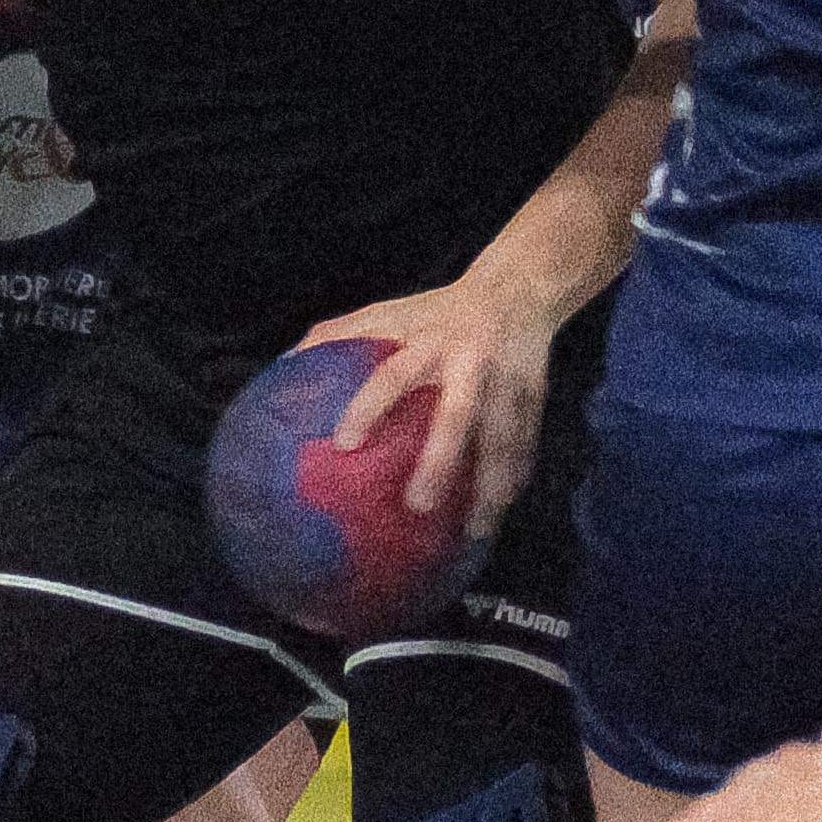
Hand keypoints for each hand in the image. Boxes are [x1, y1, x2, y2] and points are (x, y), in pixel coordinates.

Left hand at [296, 273, 557, 540]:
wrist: (515, 290)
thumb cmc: (437, 310)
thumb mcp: (390, 311)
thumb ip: (341, 334)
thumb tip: (285, 364)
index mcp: (427, 341)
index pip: (393, 374)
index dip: (368, 407)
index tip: (343, 445)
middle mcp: (469, 362)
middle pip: (457, 415)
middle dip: (441, 461)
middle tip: (418, 506)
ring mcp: (506, 382)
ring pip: (502, 439)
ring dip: (489, 487)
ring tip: (473, 532)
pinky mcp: (535, 397)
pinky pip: (526, 445)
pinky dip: (515, 479)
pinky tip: (500, 513)